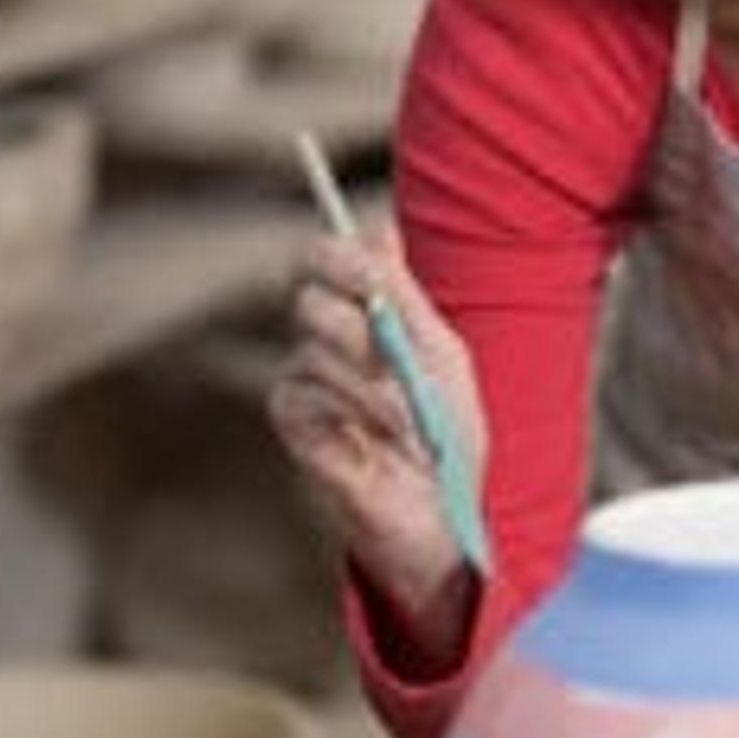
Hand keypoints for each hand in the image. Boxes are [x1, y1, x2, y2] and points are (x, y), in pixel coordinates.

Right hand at [264, 225, 488, 654]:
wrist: (442, 510)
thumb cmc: (445, 432)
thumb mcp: (440, 355)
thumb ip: (405, 294)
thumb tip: (380, 228)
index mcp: (364, 316)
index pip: (326, 260)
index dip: (341, 256)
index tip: (372, 273)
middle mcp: (324, 341)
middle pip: (308, 296)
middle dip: (358, 324)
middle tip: (392, 357)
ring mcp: (303, 381)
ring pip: (313, 349)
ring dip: (371, 384)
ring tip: (407, 419)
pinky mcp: (292, 422)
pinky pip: (302, 393)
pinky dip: (352, 411)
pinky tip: (378, 438)